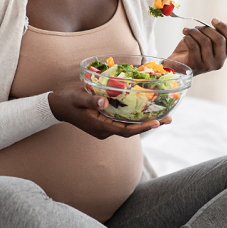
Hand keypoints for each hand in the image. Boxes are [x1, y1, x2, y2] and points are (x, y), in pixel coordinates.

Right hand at [48, 85, 171, 139]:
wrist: (57, 106)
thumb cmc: (67, 100)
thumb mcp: (78, 97)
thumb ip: (91, 98)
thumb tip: (105, 101)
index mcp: (100, 127)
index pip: (125, 130)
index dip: (142, 127)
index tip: (156, 122)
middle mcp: (105, 130)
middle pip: (131, 130)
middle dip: (150, 125)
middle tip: (169, 118)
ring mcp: (105, 128)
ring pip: (129, 127)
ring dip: (145, 122)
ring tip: (164, 115)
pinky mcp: (105, 123)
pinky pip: (123, 122)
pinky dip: (136, 118)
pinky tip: (146, 111)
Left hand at [167, 18, 226, 75]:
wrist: (176, 64)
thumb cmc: (191, 51)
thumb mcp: (206, 41)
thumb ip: (216, 34)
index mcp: (224, 55)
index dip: (225, 28)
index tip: (214, 20)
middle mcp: (219, 61)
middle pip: (220, 39)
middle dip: (206, 29)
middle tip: (197, 27)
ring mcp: (208, 65)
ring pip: (205, 41)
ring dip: (194, 32)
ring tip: (187, 31)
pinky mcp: (196, 65)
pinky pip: (194, 46)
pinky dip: (188, 38)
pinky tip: (184, 37)